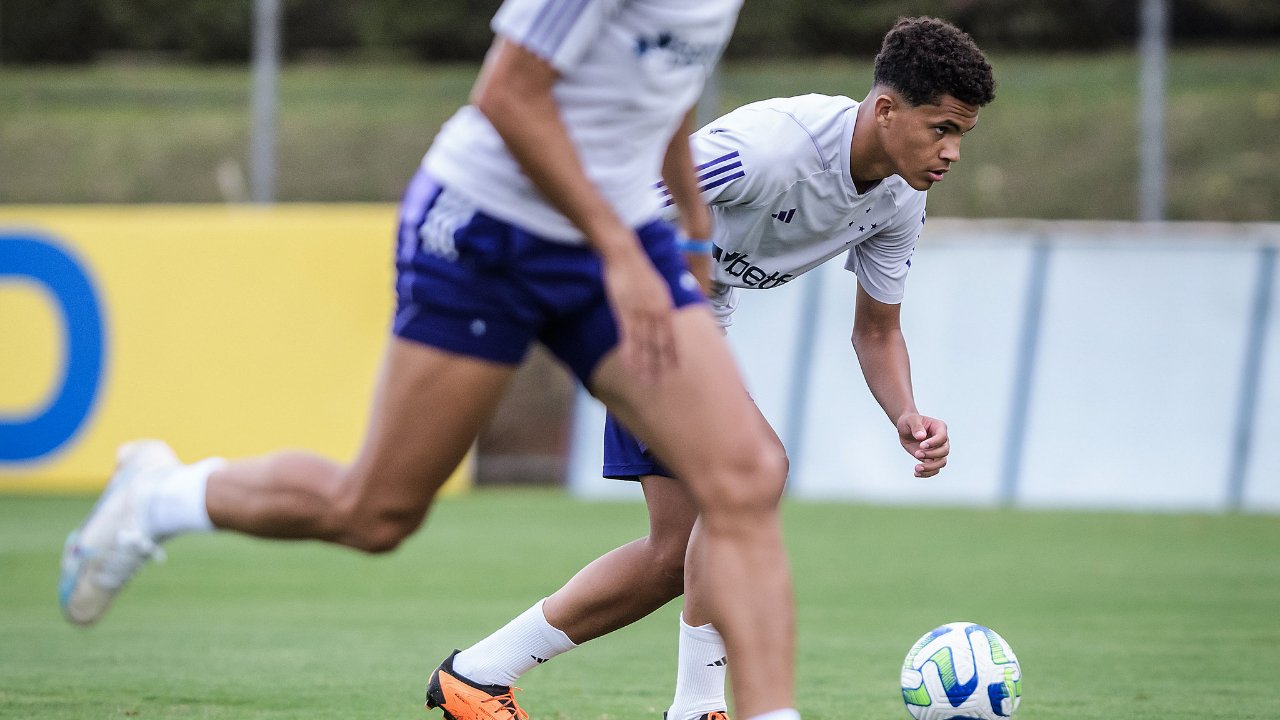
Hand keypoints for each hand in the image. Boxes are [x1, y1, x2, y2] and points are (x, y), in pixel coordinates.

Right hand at [602, 245, 677, 382]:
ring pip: (644, 343)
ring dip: (645, 363)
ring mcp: (640, 312)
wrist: (625, 254)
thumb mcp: (658, 286)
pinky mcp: (625, 311)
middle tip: (660, 382)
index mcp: (665, 306)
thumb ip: (662, 303)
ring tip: (645, 379)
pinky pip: (628, 336)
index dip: (672, 353)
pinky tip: (630, 364)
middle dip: (660, 364)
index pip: (671, 335)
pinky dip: (630, 351)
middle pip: (659, 343)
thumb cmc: (639, 270)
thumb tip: (666, 314)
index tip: (675, 368)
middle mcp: (656, 311)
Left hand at [896, 412, 948, 477]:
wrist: (905, 429)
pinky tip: (916, 473)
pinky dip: (927, 473)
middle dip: (931, 455)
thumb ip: (916, 427)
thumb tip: (921, 436)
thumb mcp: (911, 420)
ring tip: (916, 468)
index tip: (921, 445)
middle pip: (944, 451)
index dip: (934, 443)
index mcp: (940, 427)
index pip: (942, 437)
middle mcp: (942, 440)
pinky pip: (935, 469)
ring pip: (942, 462)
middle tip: (917, 453)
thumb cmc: (909, 421)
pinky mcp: (932, 459)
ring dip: (930, 467)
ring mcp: (938, 450)